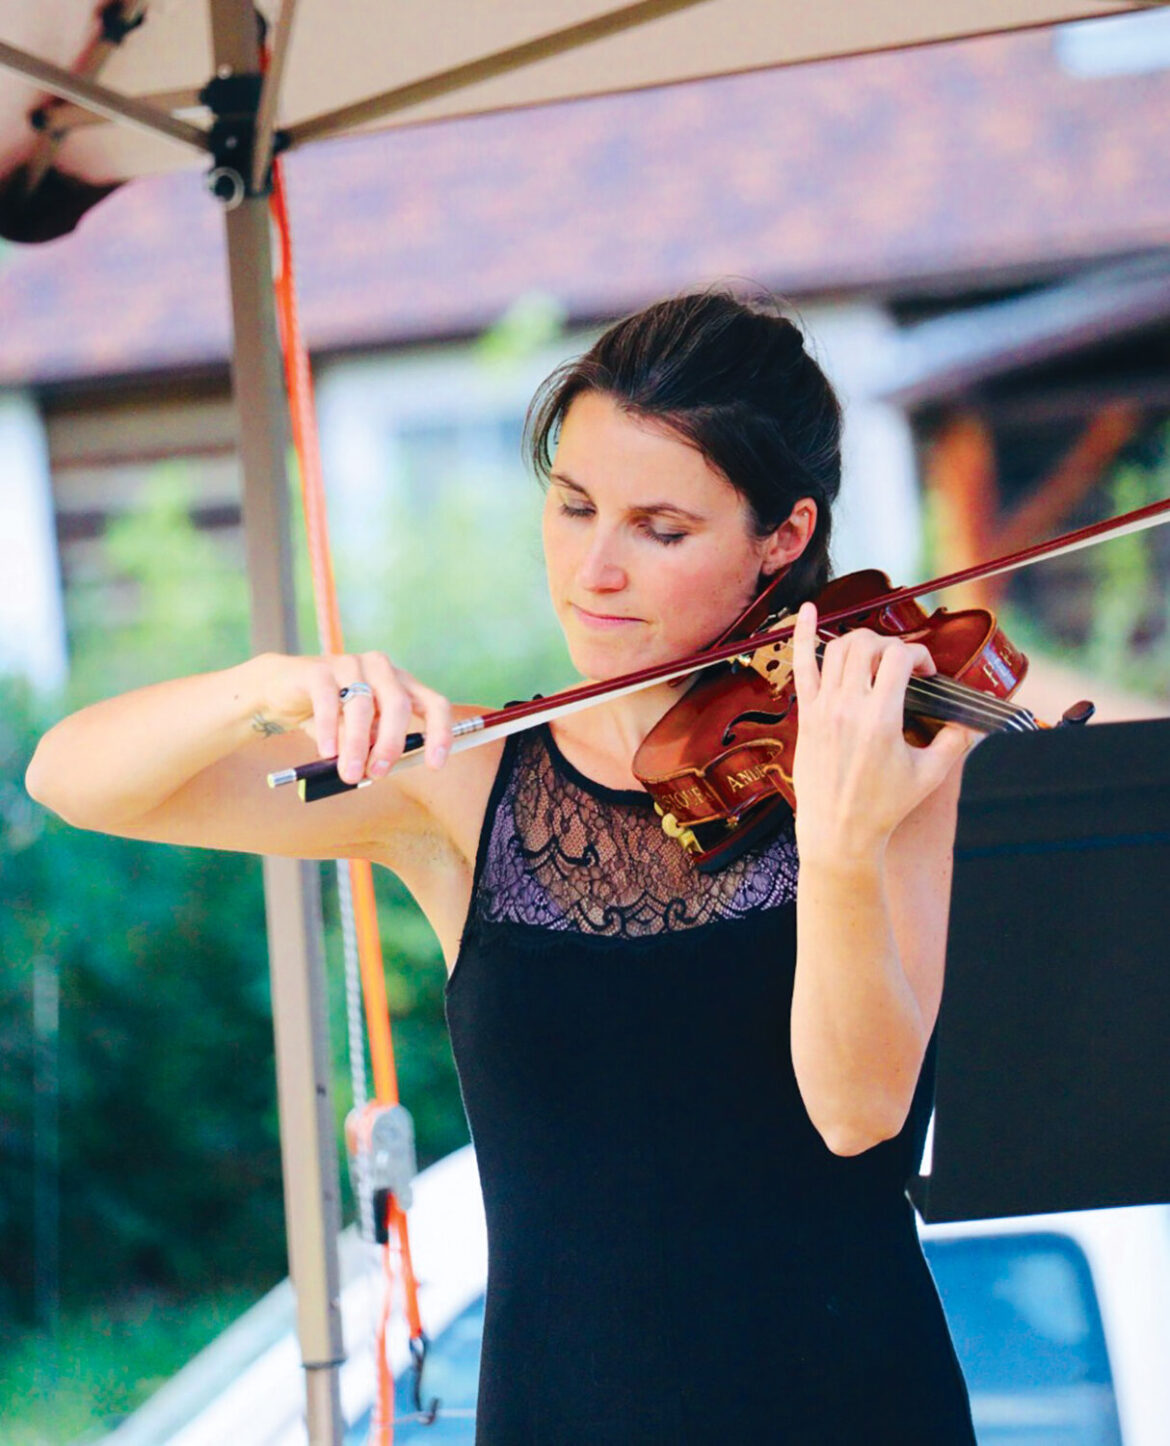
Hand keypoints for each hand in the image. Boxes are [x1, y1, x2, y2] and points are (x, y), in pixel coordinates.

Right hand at [254, 651, 453, 783]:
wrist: (280, 690)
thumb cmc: (328, 714)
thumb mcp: (356, 733)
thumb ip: (371, 745)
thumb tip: (377, 769)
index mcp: (400, 684)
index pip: (434, 704)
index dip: (439, 733)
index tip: (435, 764)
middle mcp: (381, 669)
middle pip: (399, 705)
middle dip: (390, 744)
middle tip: (377, 774)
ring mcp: (351, 664)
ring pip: (362, 705)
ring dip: (357, 744)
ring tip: (349, 772)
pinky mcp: (319, 669)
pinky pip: (328, 701)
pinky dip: (328, 729)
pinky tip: (327, 751)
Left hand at [790, 603, 970, 859]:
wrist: (839, 833)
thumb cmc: (883, 807)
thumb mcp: (929, 775)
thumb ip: (954, 742)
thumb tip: (970, 722)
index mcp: (880, 719)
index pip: (899, 658)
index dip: (918, 655)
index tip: (925, 672)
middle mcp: (848, 707)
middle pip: (868, 646)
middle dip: (892, 647)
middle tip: (901, 667)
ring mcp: (822, 709)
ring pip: (838, 648)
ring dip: (862, 642)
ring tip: (875, 656)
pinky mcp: (806, 715)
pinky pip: (801, 666)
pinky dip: (802, 634)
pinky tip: (806, 611)